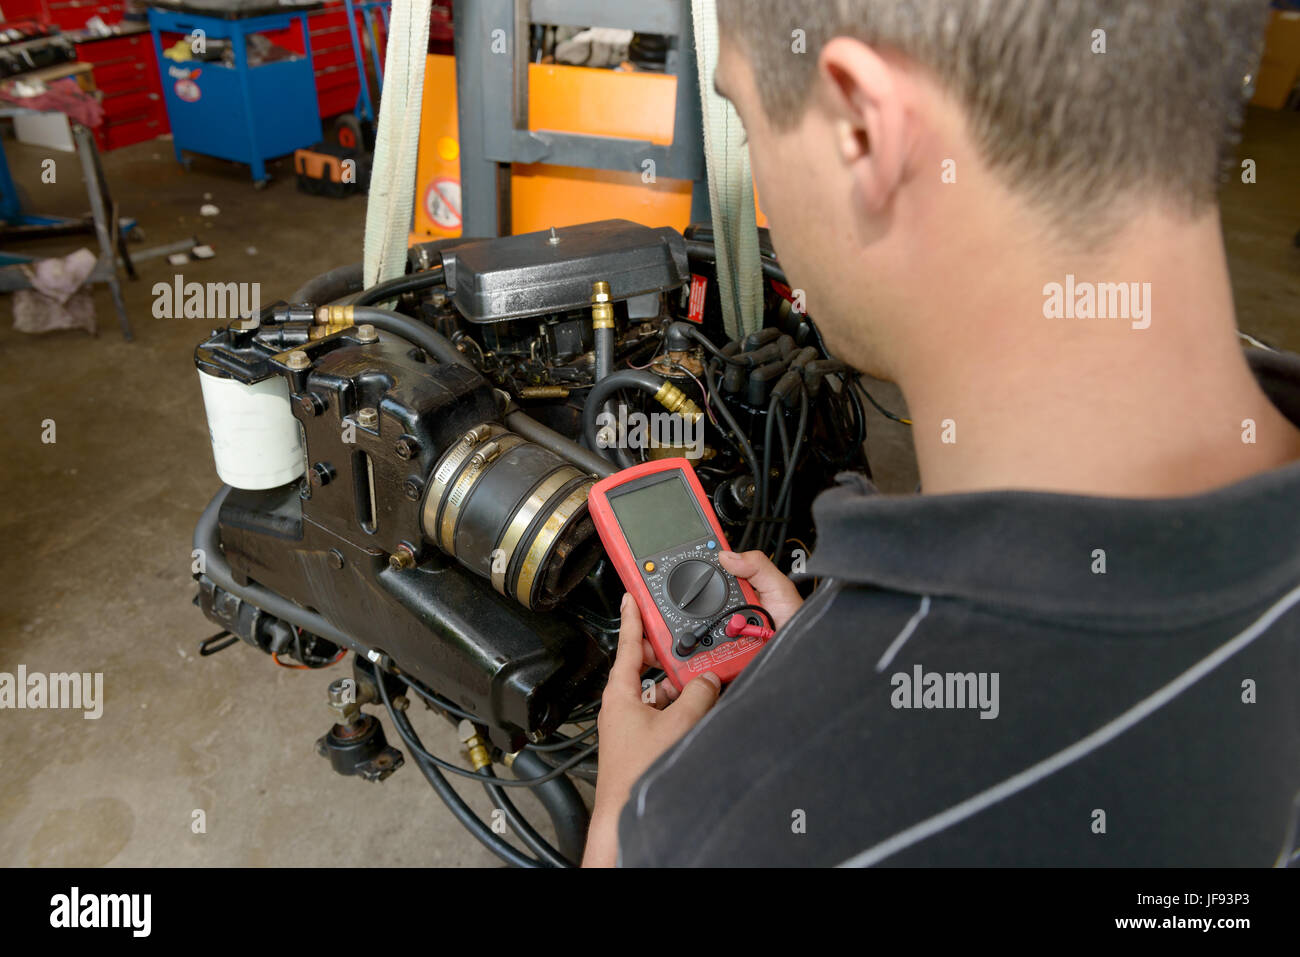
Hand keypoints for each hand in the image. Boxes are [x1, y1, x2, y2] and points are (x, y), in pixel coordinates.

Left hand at [580, 553, 801, 865]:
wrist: (627, 813)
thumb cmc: (636, 775)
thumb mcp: (677, 724)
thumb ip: (697, 695)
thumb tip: (708, 680)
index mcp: (620, 693)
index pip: (628, 643)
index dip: (633, 616)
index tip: (632, 594)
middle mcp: (625, 706)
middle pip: (652, 667)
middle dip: (673, 657)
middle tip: (689, 642)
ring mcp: (635, 724)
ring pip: (664, 692)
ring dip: (683, 688)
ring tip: (704, 684)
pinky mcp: (647, 740)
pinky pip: (668, 713)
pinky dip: (684, 708)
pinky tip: (701, 712)